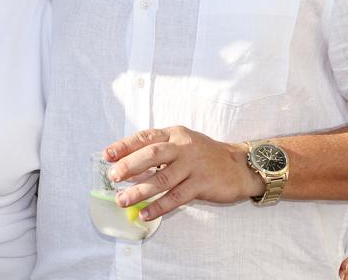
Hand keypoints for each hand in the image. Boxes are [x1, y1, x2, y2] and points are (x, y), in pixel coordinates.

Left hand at [102, 126, 262, 220]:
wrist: (240, 166)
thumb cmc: (204, 155)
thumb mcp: (182, 143)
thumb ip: (158, 149)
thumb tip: (126, 163)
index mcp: (174, 134)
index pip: (145, 137)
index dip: (124, 146)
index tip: (107, 155)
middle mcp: (183, 147)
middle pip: (152, 155)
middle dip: (129, 166)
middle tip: (113, 177)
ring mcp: (193, 165)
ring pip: (162, 179)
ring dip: (139, 191)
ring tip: (123, 200)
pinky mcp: (202, 184)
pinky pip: (176, 197)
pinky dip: (159, 206)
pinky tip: (146, 213)